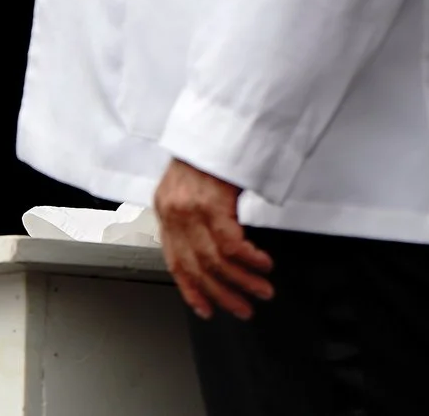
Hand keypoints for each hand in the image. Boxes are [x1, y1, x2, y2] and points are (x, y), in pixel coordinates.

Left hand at [151, 158, 273, 320]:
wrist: (218, 120)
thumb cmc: (209, 152)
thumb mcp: (190, 187)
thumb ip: (194, 217)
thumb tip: (210, 249)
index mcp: (165, 209)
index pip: (175, 261)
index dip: (191, 289)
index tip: (206, 309)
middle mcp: (173, 211)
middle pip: (196, 266)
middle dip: (222, 294)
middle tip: (243, 308)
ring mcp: (191, 208)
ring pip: (215, 260)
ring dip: (242, 281)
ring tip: (261, 291)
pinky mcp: (212, 202)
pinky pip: (230, 243)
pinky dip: (249, 259)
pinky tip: (263, 264)